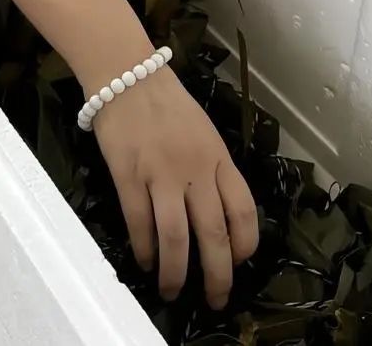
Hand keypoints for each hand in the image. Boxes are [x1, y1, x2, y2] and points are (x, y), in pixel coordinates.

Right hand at [95, 68, 258, 306]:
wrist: (127, 72)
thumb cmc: (166, 101)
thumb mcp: (203, 130)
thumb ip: (212, 167)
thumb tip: (216, 210)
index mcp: (218, 157)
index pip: (244, 210)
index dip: (245, 245)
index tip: (238, 263)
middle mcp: (195, 169)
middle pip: (214, 234)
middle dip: (217, 276)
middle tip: (214, 298)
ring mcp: (161, 173)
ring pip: (177, 237)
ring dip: (177, 272)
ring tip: (173, 291)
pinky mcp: (129, 175)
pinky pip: (140, 223)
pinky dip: (145, 249)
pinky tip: (147, 262)